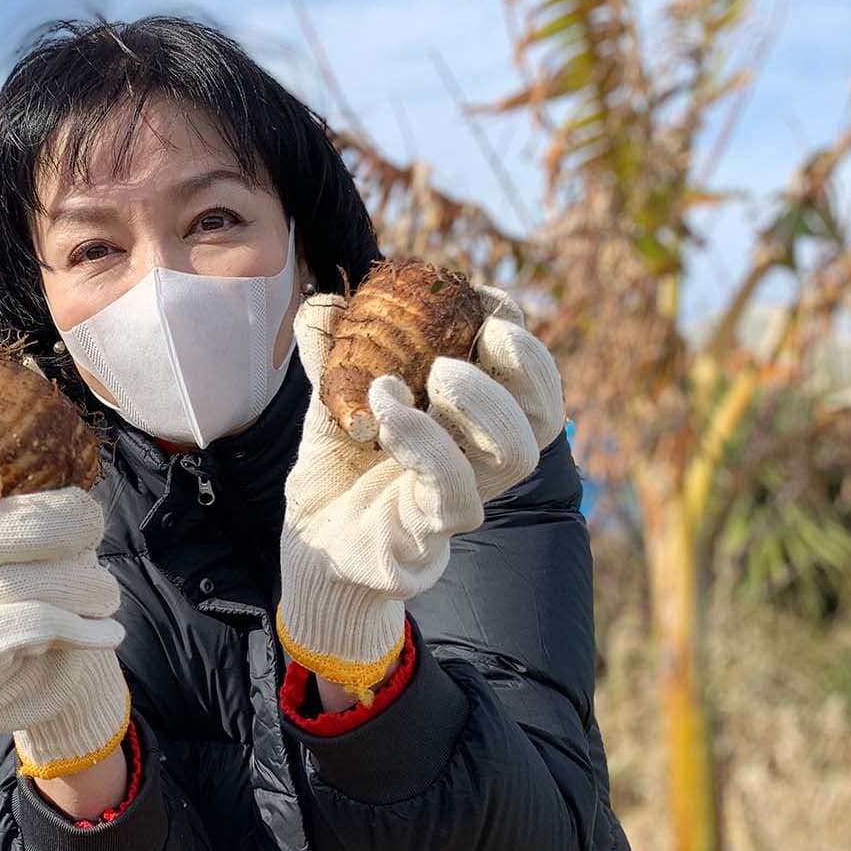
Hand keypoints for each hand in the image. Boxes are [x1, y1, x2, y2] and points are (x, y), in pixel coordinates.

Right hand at [0, 392, 129, 780]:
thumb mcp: (55, 530)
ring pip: (6, 587)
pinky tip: (104, 633)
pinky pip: (19, 631)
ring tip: (103, 594)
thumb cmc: (60, 589)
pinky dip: (76, 629)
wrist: (67, 677)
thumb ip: (37, 477)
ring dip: (77, 586)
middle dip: (45, 528)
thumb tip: (25, 368)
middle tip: (93, 534)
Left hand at [277, 289, 563, 700]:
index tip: (486, 298)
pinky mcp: (431, 533)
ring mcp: (461, 499)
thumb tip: (324, 303)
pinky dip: (426, 439)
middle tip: (484, 331)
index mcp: (468, 424)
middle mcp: (477, 462)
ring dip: (483, 399)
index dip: (518, 335)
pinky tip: (385, 410)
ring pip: (518, 453)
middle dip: (526, 362)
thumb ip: (335, 358)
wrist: (308, 552)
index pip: (523, 378)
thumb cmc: (334, 479)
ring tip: (437, 371)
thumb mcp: (332, 407)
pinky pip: (453, 489)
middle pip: (542, 414)